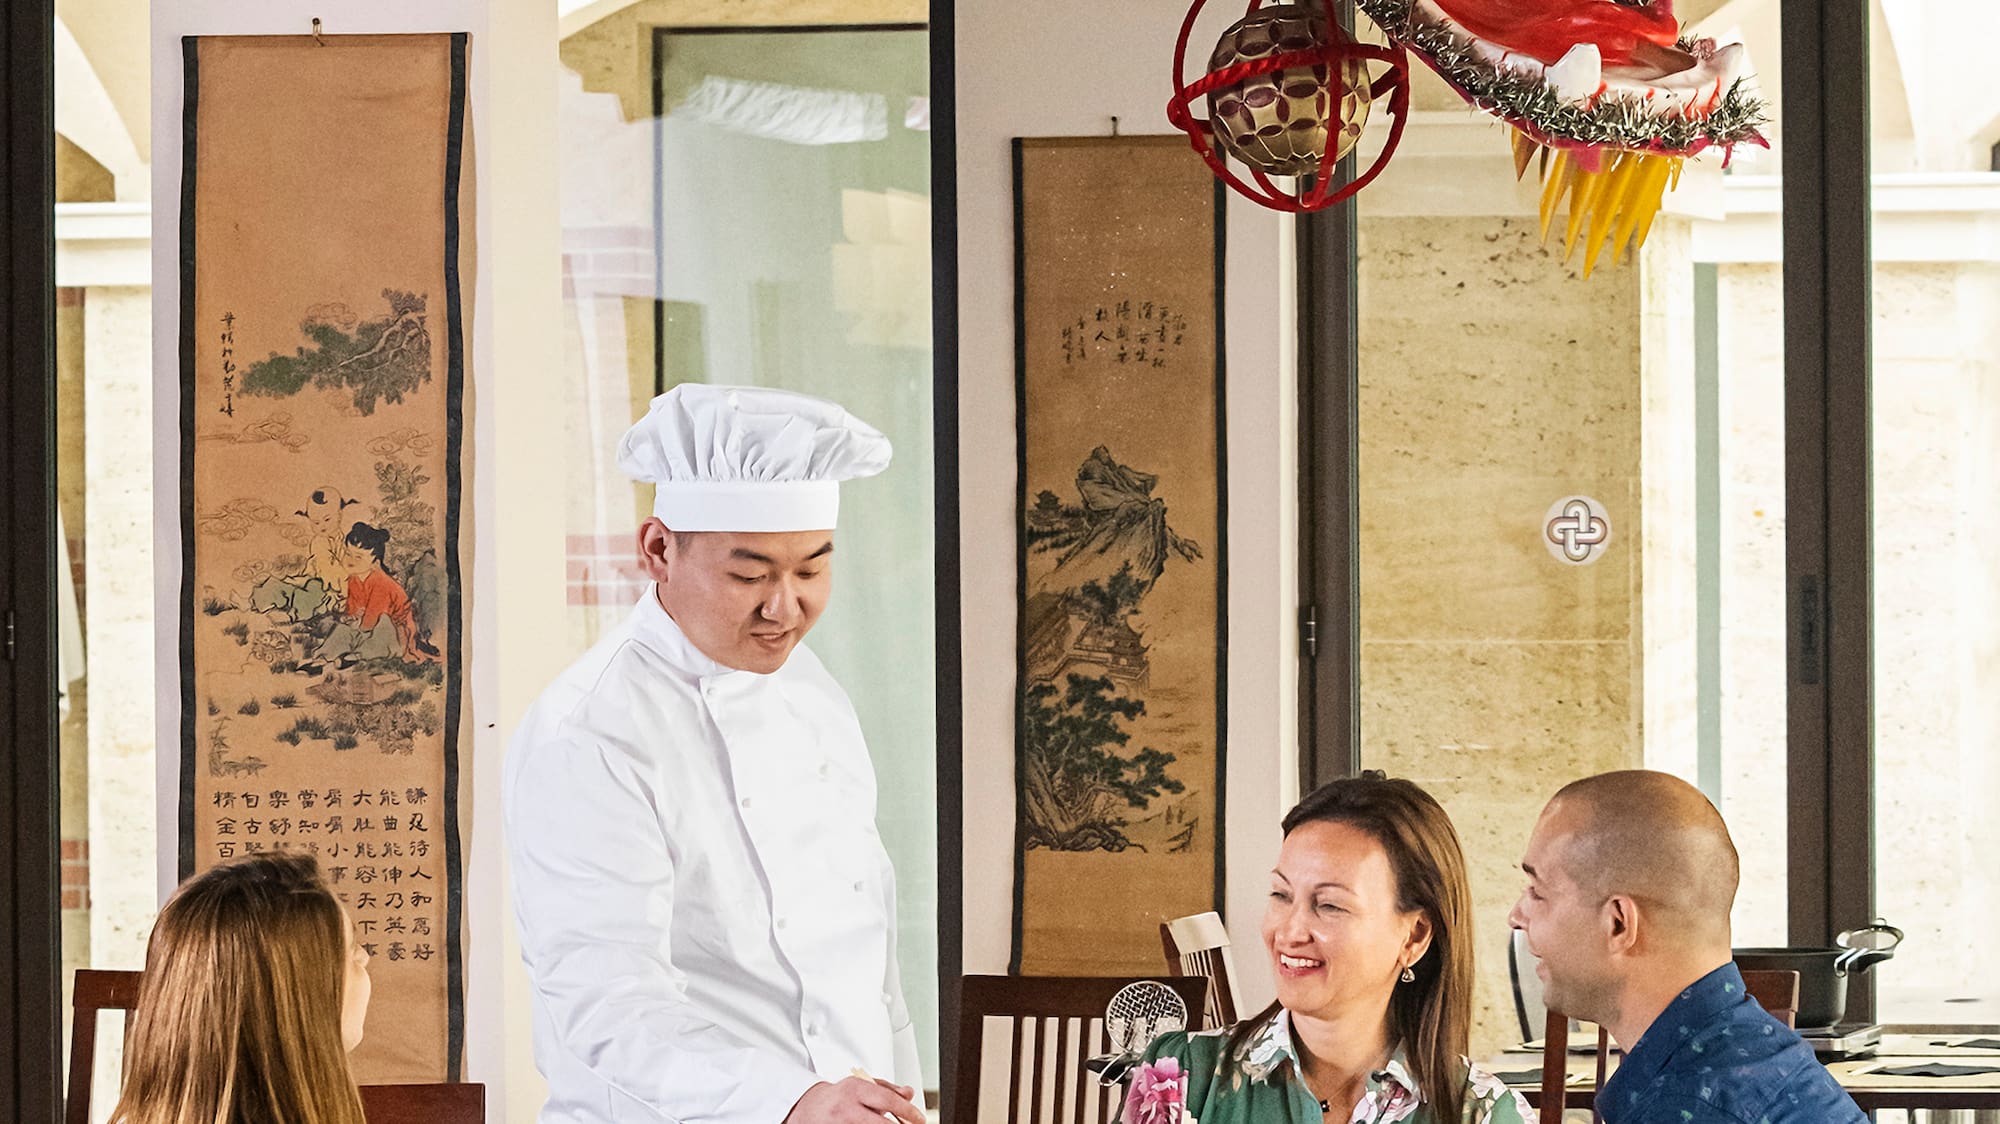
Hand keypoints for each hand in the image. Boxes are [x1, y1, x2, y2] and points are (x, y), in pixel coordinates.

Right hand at [783, 1077, 924, 1123]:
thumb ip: (887, 1088)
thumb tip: (909, 1094)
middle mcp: (847, 1108)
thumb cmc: (840, 1097)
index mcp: (855, 1089)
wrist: (807, 1108)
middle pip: (881, 1123)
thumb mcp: (862, 1085)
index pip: (888, 1100)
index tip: (919, 1119)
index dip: (908, 1111)